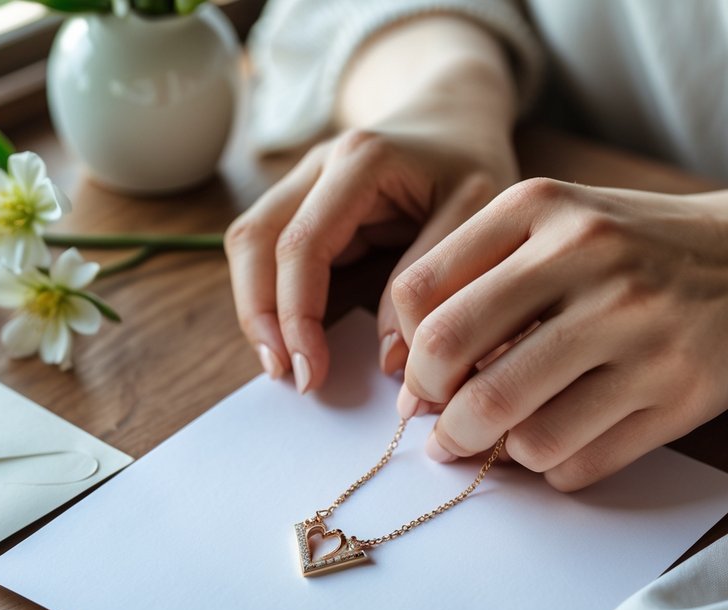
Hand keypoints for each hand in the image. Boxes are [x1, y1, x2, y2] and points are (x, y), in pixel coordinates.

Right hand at [224, 120, 515, 392]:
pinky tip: (289, 338)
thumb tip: (389, 357)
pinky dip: (270, 296)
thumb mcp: (478, 210)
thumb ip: (435, 279)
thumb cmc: (472, 162)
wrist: (456, 116)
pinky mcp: (303, 205)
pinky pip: (267, 251)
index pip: (303, 244)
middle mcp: (318, 165)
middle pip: (255, 240)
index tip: (311, 371)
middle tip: (286, 375)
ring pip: (248, 244)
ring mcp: (302, 182)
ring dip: (256, 308)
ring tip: (280, 364)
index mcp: (360, 161)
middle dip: (261, 315)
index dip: (298, 314)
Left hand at [392, 177, 727, 490]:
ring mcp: (639, 326)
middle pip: (454, 360)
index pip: (419, 294)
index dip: (407, 354)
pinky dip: (552, 469)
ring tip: (503, 442)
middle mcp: (588, 257)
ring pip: (515, 425)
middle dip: (435, 413)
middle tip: (445, 430)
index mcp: (542, 207)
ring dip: (494, 452)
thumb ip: (483, 276)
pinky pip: (577, 461)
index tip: (423, 381)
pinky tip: (560, 447)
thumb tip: (411, 374)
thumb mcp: (564, 223)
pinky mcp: (680, 390)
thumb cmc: (646, 248)